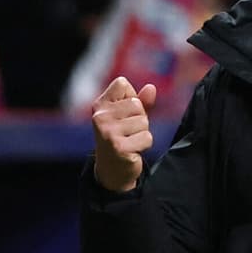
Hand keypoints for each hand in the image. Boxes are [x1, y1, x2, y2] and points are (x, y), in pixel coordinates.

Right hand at [91, 77, 156, 191]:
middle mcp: (100, 117)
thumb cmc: (124, 136)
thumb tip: (151, 88)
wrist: (113, 169)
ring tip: (130, 141)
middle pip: (136, 104)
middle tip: (128, 132)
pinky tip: (132, 150)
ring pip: (143, 121)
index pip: (121, 83)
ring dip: (142, 133)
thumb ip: (142, 101)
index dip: (131, 97)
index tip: (123, 113)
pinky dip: (144, 145)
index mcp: (100, 105)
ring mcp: (107, 132)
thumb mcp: (131, 116)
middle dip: (140, 118)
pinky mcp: (118, 147)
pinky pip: (146, 137)